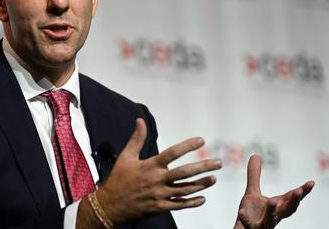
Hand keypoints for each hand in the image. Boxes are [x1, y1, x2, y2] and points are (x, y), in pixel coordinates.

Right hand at [96, 119, 221, 224]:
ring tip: (213, 178)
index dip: (187, 146)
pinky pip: (180, 205)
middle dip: (203, 167)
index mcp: (150, 166)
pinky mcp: (160, 207)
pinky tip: (202, 198)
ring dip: (201, 184)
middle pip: (185, 173)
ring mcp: (159, 195)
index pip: (172, 153)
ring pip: (185, 189)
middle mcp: (157, 180)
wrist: (110, 206)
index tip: (201, 140)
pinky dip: (192, 202)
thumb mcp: (125, 157)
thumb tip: (140, 121)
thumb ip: (136, 139)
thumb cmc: (118, 179)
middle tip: (218, 163)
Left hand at [235, 155, 314, 228]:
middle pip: (288, 210)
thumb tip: (256, 155)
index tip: (311, 182)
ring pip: (271, 219)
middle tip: (298, 191)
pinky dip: (246, 218)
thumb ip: (254, 175)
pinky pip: (250, 224)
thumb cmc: (252, 213)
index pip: (292, 198)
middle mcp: (275, 216)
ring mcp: (264, 224)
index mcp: (278, 206)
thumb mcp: (252, 192)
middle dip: (294, 201)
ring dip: (273, 210)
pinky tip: (241, 212)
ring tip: (272, 201)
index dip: (303, 191)